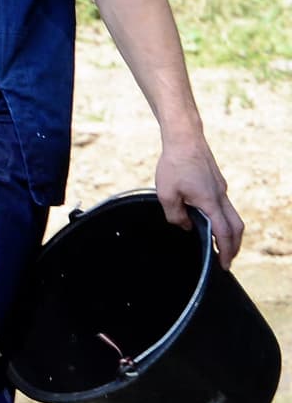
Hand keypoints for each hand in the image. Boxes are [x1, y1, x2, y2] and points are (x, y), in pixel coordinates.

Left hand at [155, 137, 243, 268]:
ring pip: (232, 215)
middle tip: (227, 259)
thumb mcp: (166, 194)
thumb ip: (175, 216)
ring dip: (230, 232)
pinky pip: (225, 204)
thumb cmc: (174, 164)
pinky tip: (210, 219)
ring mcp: (221, 188)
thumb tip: (186, 226)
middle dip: (234, 246)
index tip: (224, 265)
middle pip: (236, 227)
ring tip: (220, 243)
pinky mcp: (217, 181)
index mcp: (210, 202)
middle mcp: (220, 196)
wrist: (184, 137)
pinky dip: (223, 218)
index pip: (223, 233)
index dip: (225, 251)